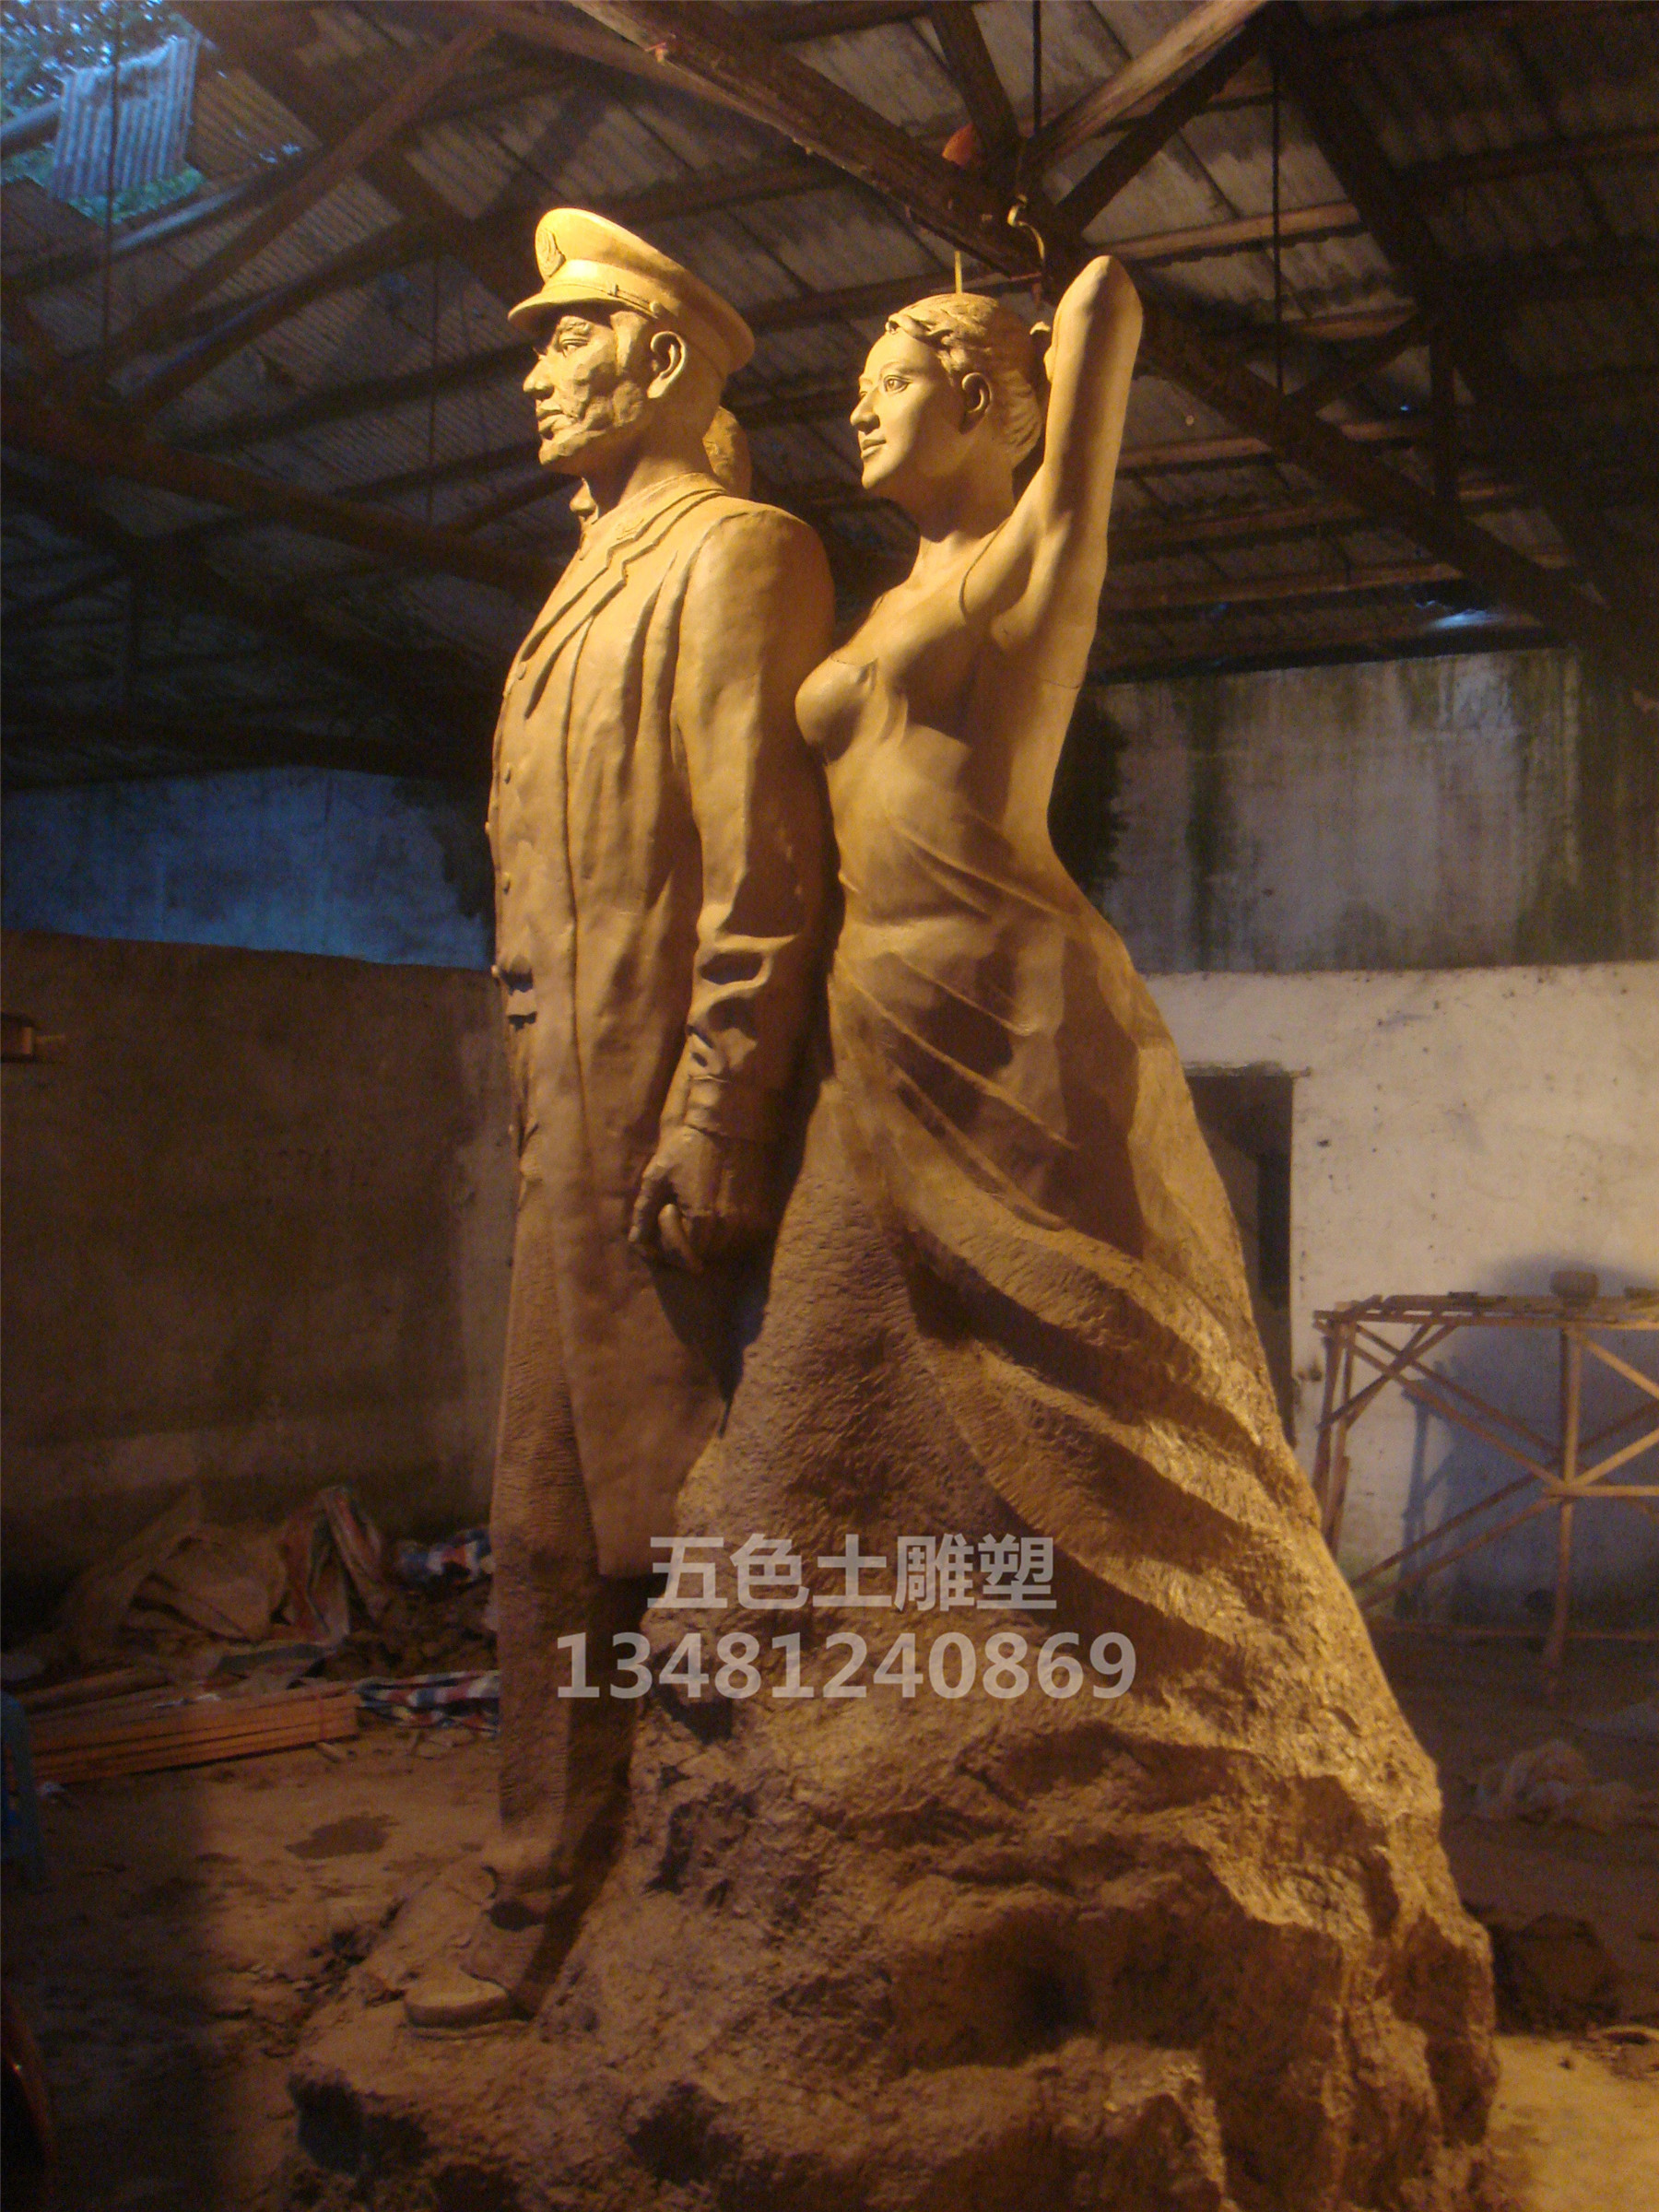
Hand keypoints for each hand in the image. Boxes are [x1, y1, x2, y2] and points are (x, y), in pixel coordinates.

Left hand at [629, 1124, 774, 1271]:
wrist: (728, 1126)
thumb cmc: (688, 1148)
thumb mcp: (657, 1177)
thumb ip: (643, 1214)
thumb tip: (636, 1244)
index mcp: (702, 1219)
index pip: (684, 1257)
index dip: (672, 1245)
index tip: (670, 1222)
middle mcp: (729, 1226)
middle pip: (705, 1258)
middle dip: (690, 1245)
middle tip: (684, 1218)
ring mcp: (749, 1223)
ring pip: (725, 1253)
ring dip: (710, 1244)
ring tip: (701, 1217)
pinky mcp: (762, 1217)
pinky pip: (743, 1243)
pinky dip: (730, 1239)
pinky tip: (720, 1217)